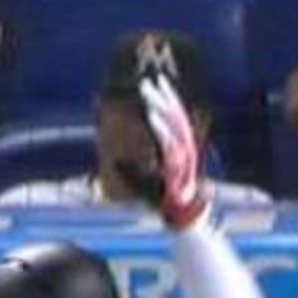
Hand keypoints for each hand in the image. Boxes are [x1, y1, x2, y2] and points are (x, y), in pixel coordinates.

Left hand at [139, 72, 209, 230]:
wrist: (182, 214)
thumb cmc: (164, 198)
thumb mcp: (142, 181)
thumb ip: (129, 169)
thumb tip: (114, 160)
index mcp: (177, 146)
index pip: (172, 116)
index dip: (165, 99)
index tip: (156, 82)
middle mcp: (182, 146)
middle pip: (173, 116)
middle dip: (160, 98)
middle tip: (147, 83)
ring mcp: (182, 154)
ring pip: (172, 124)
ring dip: (160, 108)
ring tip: (148, 94)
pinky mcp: (179, 163)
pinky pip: (169, 141)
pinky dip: (161, 128)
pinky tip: (151, 115)